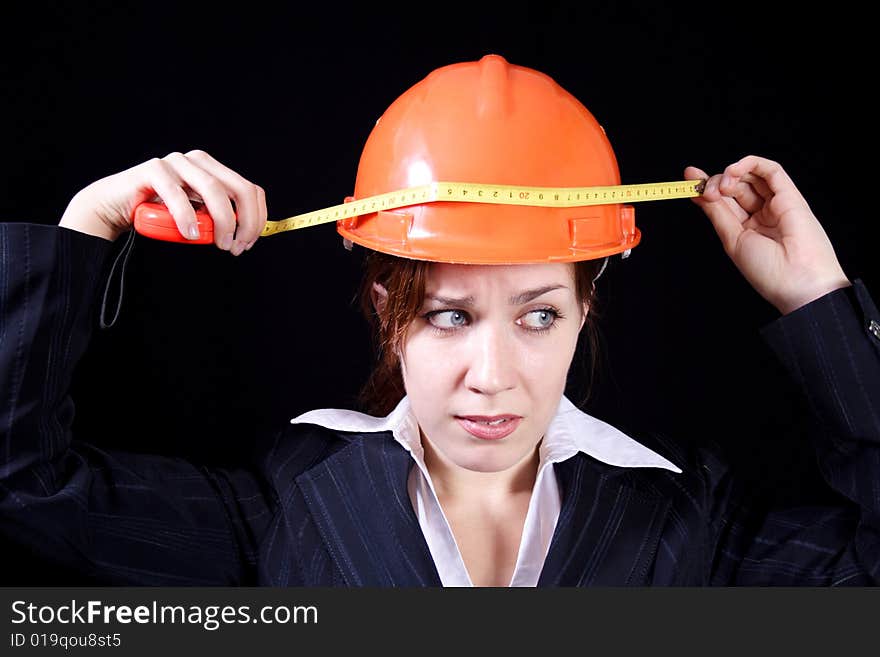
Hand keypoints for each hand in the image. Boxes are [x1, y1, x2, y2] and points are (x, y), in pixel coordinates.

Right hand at [58, 150, 266, 255]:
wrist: (115, 208)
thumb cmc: (160, 215)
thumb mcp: (198, 219)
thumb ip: (218, 220)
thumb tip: (245, 235)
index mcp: (214, 171)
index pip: (249, 189)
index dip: (256, 217)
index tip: (249, 242)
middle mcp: (199, 162)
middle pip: (239, 188)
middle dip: (245, 221)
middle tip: (237, 246)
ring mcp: (177, 163)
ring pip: (213, 189)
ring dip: (222, 221)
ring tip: (220, 243)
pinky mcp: (153, 170)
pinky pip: (177, 194)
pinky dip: (187, 216)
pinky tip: (190, 234)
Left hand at [685, 155, 850, 314]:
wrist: (796, 281)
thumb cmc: (767, 269)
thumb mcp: (732, 238)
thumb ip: (716, 212)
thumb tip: (696, 191)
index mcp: (746, 228)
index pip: (724, 201)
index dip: (707, 188)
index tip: (689, 179)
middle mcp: (761, 214)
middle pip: (735, 186)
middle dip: (716, 183)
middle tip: (708, 192)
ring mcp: (776, 204)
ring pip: (751, 176)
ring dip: (731, 174)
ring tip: (723, 187)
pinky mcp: (790, 195)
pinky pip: (771, 170)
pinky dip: (750, 164)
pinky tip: (735, 170)